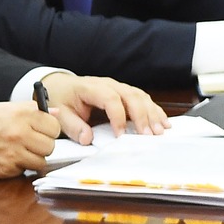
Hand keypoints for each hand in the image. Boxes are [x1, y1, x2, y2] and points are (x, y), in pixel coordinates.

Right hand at [0, 103, 57, 175]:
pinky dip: (18, 167)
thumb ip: (28, 110)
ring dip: (32, 159)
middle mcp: (21, 132)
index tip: (41, 131)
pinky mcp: (6, 169)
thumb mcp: (0, 108)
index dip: (48, 130)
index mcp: (21, 113)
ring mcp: (14, 153)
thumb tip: (54, 112)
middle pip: (50, 146)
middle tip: (28, 143)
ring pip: (41, 161)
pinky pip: (24, 171)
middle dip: (41, 146)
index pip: (54, 126)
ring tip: (17, 153)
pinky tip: (5, 159)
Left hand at [39, 72, 166, 142]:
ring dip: (152, 113)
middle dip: (142, 116)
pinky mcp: (124, 92)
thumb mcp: (61, 113)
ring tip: (160, 131)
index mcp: (90, 87)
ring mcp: (118, 87)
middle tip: (148, 135)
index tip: (121, 135)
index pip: (110, 99)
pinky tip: (163, 122)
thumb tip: (87, 139)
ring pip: (140, 96)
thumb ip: (73, 126)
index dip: (118, 117)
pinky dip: (154, 110)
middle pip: (130, 96)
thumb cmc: (61, 97)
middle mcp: (108, 84)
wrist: (60, 84)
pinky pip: (142, 99)